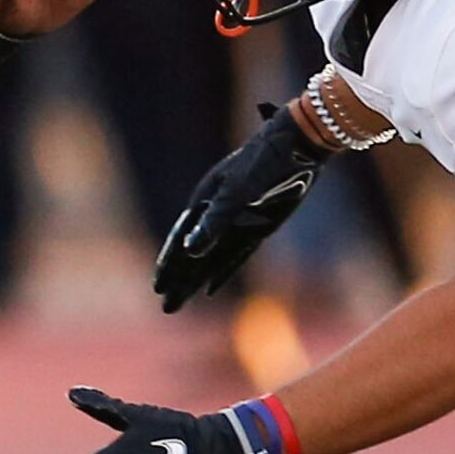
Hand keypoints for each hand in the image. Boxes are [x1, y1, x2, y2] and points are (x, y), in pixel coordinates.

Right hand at [154, 101, 326, 312]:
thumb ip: (214, 222)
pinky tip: (212, 287)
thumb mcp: (237, 193)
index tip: (158, 287)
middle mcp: (217, 214)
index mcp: (205, 201)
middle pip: (194, 255)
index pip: (181, 240)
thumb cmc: (263, 164)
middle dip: (179, 280)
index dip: (170, 265)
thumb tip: (191, 250)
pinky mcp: (258, 226)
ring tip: (180, 302)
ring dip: (197, 281)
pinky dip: (221, 272)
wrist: (296, 147)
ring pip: (212, 259)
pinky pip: (235, 256)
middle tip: (166, 306)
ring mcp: (238, 222)